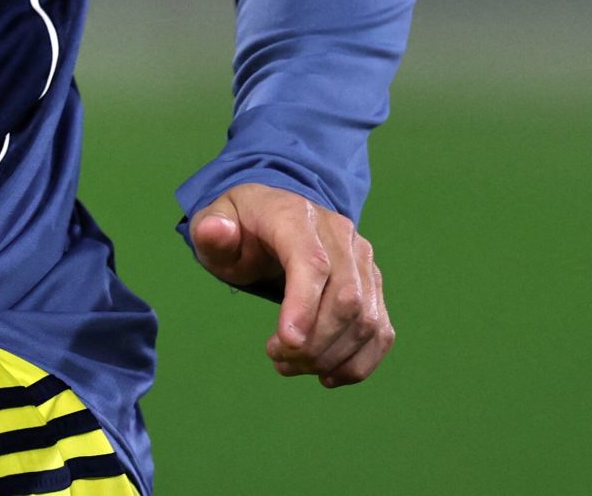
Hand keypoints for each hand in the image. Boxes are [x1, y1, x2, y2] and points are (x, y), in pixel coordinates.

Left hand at [189, 183, 394, 386]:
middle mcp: (339, 235)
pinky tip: (326, 375)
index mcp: (297, 216)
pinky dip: (357, 363)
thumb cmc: (242, 226)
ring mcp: (362, 261)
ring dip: (330, 357)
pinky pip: (380, 332)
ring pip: (365, 320)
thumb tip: (214, 232)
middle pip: (345, 299)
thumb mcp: (215, 222)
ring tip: (291, 365)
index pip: (313, 262)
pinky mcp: (372, 286)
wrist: (275, 217)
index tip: (285, 344)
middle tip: (278, 359)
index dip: (303, 306)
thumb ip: (210, 230)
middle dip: (313, 343)